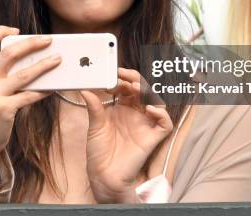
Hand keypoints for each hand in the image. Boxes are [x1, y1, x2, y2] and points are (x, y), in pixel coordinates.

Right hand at [0, 26, 60, 178]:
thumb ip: (2, 73)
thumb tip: (31, 58)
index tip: (16, 30)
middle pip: (9, 54)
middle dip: (30, 44)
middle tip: (48, 40)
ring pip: (23, 75)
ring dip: (43, 65)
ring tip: (57, 59)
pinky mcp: (5, 109)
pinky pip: (29, 96)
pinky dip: (43, 90)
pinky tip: (53, 87)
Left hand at [81, 68, 172, 202]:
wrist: (103, 176)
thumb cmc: (99, 152)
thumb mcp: (94, 126)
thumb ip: (94, 107)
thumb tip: (86, 89)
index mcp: (122, 108)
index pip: (127, 87)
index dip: (122, 79)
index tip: (111, 76)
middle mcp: (135, 114)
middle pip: (143, 90)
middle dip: (135, 79)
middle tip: (123, 75)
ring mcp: (145, 125)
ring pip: (156, 101)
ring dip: (148, 91)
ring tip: (135, 87)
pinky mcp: (152, 138)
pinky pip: (165, 123)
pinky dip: (161, 114)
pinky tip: (148, 109)